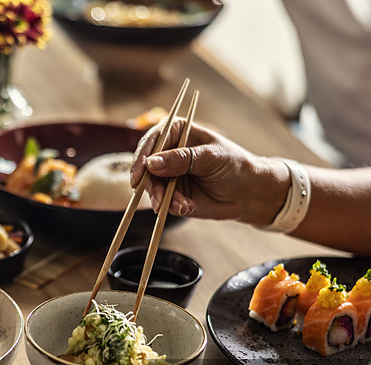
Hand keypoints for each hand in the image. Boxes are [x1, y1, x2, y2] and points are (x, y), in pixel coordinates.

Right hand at [130, 120, 289, 224]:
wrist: (249, 193)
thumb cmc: (234, 165)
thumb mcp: (210, 157)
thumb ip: (181, 160)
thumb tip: (151, 164)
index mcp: (177, 133)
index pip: (152, 140)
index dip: (142, 156)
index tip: (139, 174)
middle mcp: (167, 153)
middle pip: (145, 165)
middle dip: (149, 184)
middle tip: (158, 199)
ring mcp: (167, 175)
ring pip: (151, 186)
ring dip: (161, 198)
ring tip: (180, 205)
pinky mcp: (170, 194)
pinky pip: (162, 201)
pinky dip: (171, 206)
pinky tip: (186, 207)